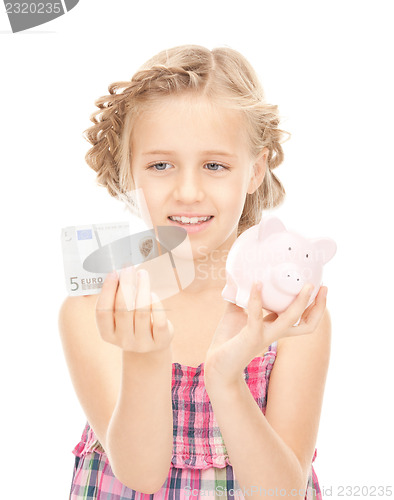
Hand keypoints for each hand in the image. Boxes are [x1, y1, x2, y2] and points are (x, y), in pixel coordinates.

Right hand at [95, 267, 173, 352]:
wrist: (150, 344)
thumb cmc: (132, 322)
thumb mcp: (120, 314)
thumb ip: (117, 297)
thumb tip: (120, 272)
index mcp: (107, 333)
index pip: (102, 311)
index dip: (107, 291)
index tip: (113, 272)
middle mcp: (123, 341)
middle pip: (123, 310)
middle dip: (126, 285)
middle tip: (129, 268)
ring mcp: (141, 344)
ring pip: (142, 312)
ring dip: (142, 289)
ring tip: (142, 275)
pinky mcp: (159, 342)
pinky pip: (158, 321)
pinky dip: (156, 304)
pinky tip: (153, 293)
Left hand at [204, 282, 327, 387]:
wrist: (216, 364)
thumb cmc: (229, 339)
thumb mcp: (238, 312)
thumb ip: (242, 296)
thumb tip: (239, 276)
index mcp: (275, 328)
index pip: (302, 318)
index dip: (314, 305)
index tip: (318, 286)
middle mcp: (275, 333)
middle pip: (307, 324)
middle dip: (319, 307)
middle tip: (324, 287)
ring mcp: (264, 336)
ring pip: (291, 321)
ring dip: (301, 303)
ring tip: (306, 286)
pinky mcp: (250, 337)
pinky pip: (256, 316)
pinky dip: (257, 299)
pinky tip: (256, 284)